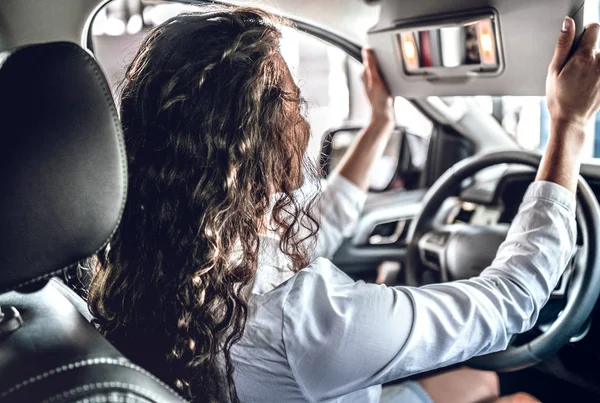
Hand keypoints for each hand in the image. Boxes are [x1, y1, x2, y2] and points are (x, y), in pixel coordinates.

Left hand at [362, 48, 393, 123]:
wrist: (385, 115)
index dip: (373, 51)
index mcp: (365, 75)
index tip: (378, 44)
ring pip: (381, 70)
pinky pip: (386, 76)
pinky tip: (394, 75)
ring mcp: (376, 84)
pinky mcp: (383, 88)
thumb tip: (366, 51)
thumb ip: (371, 65)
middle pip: (375, 63)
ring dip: (386, 66)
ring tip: (390, 62)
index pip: (368, 58)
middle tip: (386, 51)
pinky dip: (390, 74)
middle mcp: (369, 79)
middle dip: (380, 58)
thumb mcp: (376, 80)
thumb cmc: (379, 101)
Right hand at [536, 17, 599, 192]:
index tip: (578, 43)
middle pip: (597, 46)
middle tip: (573, 70)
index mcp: (585, 56)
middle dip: (586, 53)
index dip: (585, 33)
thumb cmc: (559, 97)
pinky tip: (587, 86)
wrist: (571, 120)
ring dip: (592, 65)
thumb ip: (563, 44)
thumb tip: (568, 23)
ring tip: (580, 80)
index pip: (594, 28)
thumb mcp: (554, 70)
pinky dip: (596, 76)